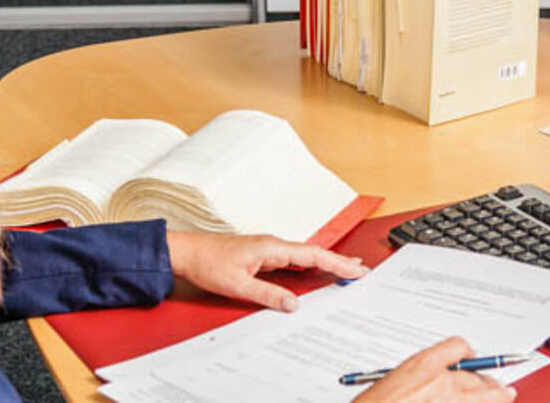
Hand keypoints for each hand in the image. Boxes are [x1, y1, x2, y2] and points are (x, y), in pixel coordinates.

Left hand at [164, 231, 368, 311]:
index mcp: (271, 247)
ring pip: (305, 255)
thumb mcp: (237, 284)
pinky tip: (316, 270)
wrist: (187, 251)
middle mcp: (273, 245)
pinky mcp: (263, 255)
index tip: (356, 270)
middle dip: (339, 261)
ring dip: (326, 262)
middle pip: (314, 253)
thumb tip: (293, 304)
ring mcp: (269, 249)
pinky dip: (311, 264)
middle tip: (363, 270)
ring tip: (347, 270)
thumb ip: (267, 294)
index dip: (337, 263)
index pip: (312, 255)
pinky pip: (294, 259)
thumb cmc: (207, 262)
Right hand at [353, 337, 516, 402]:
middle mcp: (441, 382)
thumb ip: (417, 377)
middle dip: (489, 380)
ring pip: (487, 395)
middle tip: (500, 385)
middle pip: (478, 375)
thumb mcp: (391, 381)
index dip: (467, 352)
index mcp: (423, 365)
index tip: (471, 356)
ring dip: (498, 396)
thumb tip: (433, 381)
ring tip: (506, 395)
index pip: (457, 346)